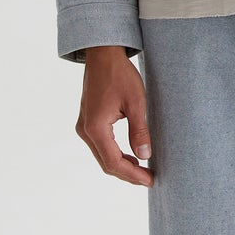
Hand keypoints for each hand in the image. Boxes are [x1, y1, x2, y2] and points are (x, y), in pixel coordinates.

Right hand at [76, 47, 153, 186]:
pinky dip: (115, 155)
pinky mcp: (87, 122)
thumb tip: (144, 156)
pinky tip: (131, 156)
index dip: (132, 175)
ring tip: (143, 170)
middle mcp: (85, 130)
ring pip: (102, 156)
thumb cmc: (120, 75)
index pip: (113, 162)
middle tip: (150, 179)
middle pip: (106, 163)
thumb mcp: (136, 103)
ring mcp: (83, 126)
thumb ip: (139, 131)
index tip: (150, 180)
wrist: (103, 55)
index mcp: (95, 127)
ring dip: (122, 165)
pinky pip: (100, 146)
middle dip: (128, 174)